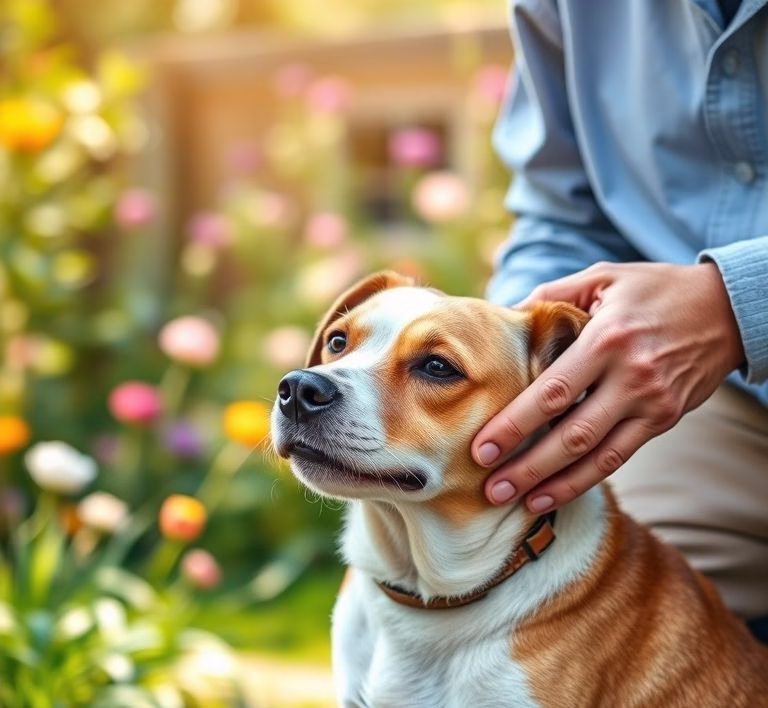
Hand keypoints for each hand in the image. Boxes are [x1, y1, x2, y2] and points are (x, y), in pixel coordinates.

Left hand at [472, 261, 744, 511]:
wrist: (727, 308)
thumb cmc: (654, 289)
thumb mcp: (601, 278)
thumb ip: (551, 297)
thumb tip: (505, 317)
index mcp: (607, 338)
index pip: (553, 391)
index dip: (515, 424)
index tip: (481, 447)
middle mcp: (631, 376)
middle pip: (572, 434)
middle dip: (527, 466)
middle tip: (490, 487)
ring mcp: (652, 403)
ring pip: (596, 456)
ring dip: (554, 485)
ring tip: (515, 503)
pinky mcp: (664, 420)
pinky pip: (619, 457)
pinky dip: (585, 481)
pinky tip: (553, 495)